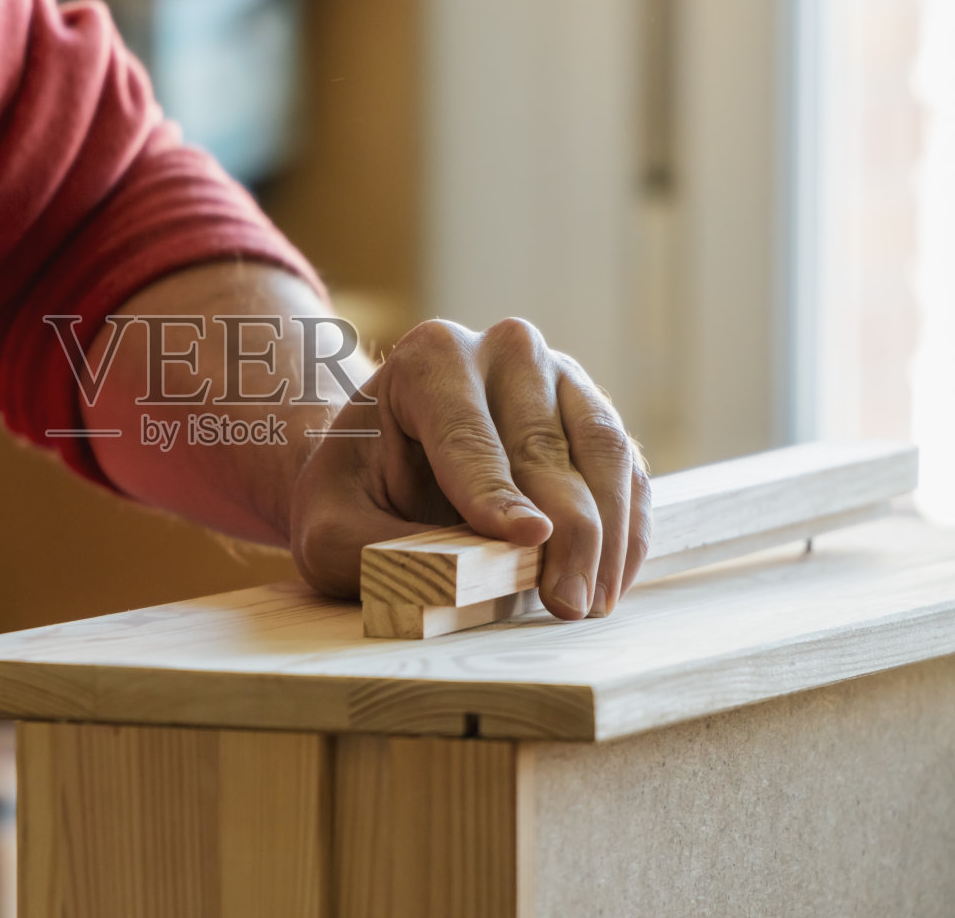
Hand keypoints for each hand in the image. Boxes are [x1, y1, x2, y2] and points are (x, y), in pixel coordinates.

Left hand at [288, 317, 650, 619]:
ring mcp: (559, 375)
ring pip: (602, 451)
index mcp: (429, 358)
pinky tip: (609, 583)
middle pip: (543, 444)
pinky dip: (625, 529)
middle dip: (565, 530)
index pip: (468, 434)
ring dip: (606, 534)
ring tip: (591, 603)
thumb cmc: (353, 497)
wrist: (380, 467)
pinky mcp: (593, 414)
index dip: (497, 492)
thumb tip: (441, 581)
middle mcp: (504, 350)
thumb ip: (370, 551)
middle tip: (566, 604)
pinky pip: (626, 471)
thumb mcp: (328, 528)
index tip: (526, 539)